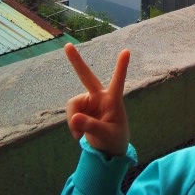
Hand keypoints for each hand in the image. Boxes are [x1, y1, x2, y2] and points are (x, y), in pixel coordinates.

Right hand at [64, 42, 129, 156]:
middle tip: (67, 46)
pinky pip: (70, 113)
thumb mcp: (106, 135)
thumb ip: (91, 127)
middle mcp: (100, 96)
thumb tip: (74, 118)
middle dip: (76, 61)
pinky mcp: (81, 109)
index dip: (121, 67)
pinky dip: (72, 125)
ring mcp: (89, 101)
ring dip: (73, 120)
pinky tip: (78, 135)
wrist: (108, 149)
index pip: (118, 81)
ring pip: (73, 105)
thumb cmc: (114, 139)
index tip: (127, 51)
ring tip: (79, 135)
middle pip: (86, 76)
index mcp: (113, 100)